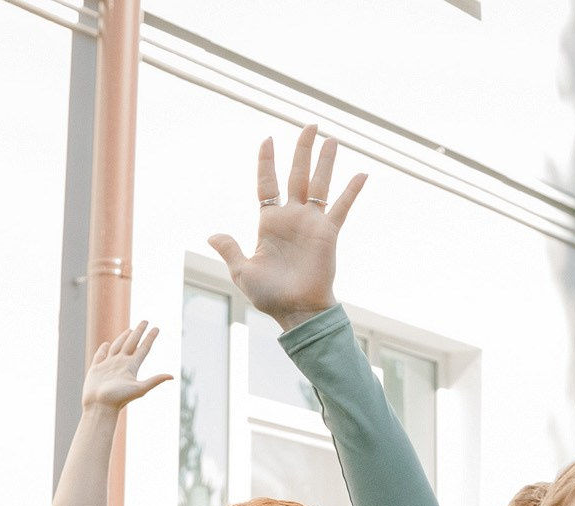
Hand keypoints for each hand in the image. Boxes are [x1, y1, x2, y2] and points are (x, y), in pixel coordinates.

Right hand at [81, 323, 172, 411]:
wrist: (99, 407)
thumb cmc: (118, 399)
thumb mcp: (139, 389)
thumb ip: (154, 381)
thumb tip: (172, 376)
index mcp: (131, 367)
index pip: (143, 349)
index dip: (150, 338)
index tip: (156, 328)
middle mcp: (121, 364)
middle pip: (132, 344)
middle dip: (138, 332)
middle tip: (145, 321)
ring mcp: (108, 366)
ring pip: (117, 347)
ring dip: (124, 338)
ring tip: (130, 330)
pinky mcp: (96, 369)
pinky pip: (101, 356)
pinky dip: (104, 349)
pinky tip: (106, 344)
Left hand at [208, 125, 366, 333]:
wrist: (296, 312)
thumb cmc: (269, 296)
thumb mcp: (243, 272)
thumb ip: (231, 249)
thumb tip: (212, 235)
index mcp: (269, 222)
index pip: (267, 184)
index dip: (267, 162)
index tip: (268, 139)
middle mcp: (292, 217)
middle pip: (297, 174)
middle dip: (302, 149)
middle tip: (309, 124)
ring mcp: (311, 223)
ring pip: (319, 184)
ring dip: (325, 161)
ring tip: (332, 138)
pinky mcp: (329, 233)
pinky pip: (341, 207)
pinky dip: (351, 191)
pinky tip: (362, 173)